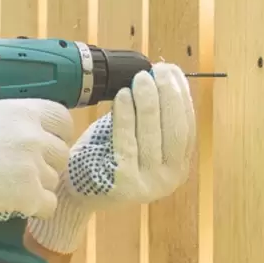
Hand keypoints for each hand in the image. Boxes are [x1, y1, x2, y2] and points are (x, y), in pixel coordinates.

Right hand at [0, 99, 74, 249]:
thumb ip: (3, 117)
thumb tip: (11, 123)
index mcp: (22, 111)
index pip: (62, 119)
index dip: (57, 133)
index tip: (48, 143)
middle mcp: (34, 136)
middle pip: (61, 153)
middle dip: (47, 164)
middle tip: (24, 171)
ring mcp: (35, 167)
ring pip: (53, 181)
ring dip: (37, 187)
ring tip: (10, 189)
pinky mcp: (31, 196)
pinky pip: (48, 205)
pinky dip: (34, 209)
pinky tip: (15, 206)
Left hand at [27, 62, 195, 253]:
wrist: (76, 192)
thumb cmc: (106, 157)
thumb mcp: (136, 137)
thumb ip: (152, 115)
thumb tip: (164, 75)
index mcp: (177, 166)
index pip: (187, 127)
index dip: (181, 97)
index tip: (173, 73)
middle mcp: (169, 178)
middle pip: (175, 130)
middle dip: (168, 96)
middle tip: (158, 71)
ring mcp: (148, 184)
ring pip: (152, 134)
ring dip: (148, 102)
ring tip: (140, 78)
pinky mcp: (124, 184)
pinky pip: (127, 142)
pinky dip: (126, 116)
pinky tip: (123, 97)